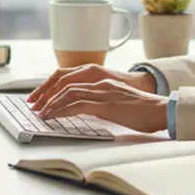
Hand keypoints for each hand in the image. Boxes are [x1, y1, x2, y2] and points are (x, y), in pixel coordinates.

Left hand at [27, 65, 167, 133]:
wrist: (161, 110)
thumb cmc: (143, 110)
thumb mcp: (117, 103)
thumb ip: (100, 103)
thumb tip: (85, 110)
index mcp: (101, 80)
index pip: (69, 77)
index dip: (51, 85)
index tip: (40, 97)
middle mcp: (99, 82)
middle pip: (63, 82)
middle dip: (45, 93)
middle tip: (33, 104)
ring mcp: (102, 92)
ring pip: (67, 92)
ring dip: (50, 103)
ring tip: (39, 112)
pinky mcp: (105, 104)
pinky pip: (76, 105)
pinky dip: (61, 111)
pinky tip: (52, 117)